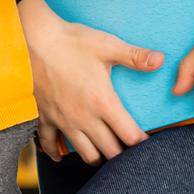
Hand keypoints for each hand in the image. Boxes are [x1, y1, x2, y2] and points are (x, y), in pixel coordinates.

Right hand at [19, 0, 162, 163]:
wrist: (32, 38)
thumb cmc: (71, 41)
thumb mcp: (106, 45)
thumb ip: (135, 56)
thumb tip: (161, 60)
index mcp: (103, 102)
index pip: (130, 136)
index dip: (142, 141)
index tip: (147, 139)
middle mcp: (84, 117)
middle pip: (111, 152)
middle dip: (123, 151)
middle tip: (127, 143)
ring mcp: (63, 120)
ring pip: (86, 154)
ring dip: (98, 154)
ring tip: (104, 147)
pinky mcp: (45, 117)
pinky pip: (50, 145)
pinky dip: (57, 152)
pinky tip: (62, 154)